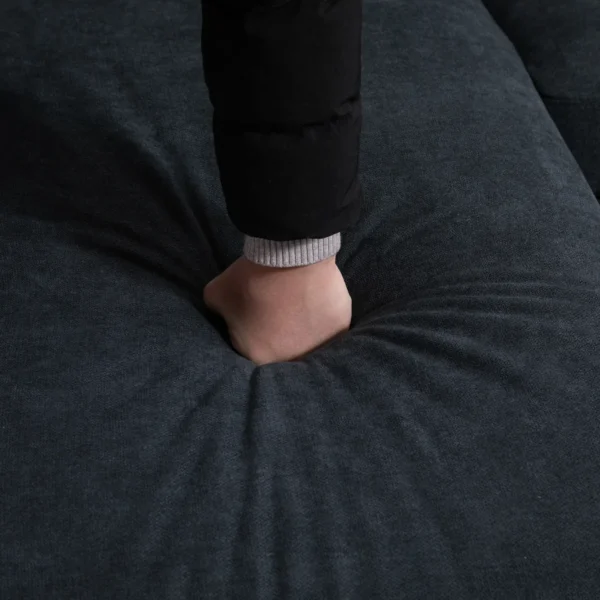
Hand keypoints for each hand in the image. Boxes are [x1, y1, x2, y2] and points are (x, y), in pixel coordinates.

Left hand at [203, 256, 351, 364]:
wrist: (289, 256)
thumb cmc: (250, 279)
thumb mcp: (215, 294)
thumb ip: (216, 312)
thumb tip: (223, 314)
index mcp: (258, 358)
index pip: (250, 348)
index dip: (250, 329)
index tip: (253, 311)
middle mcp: (291, 359)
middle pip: (282, 348)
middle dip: (277, 331)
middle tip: (276, 307)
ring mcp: (321, 345)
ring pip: (309, 339)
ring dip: (303, 326)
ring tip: (298, 302)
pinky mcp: (340, 328)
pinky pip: (329, 326)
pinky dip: (323, 315)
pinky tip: (315, 299)